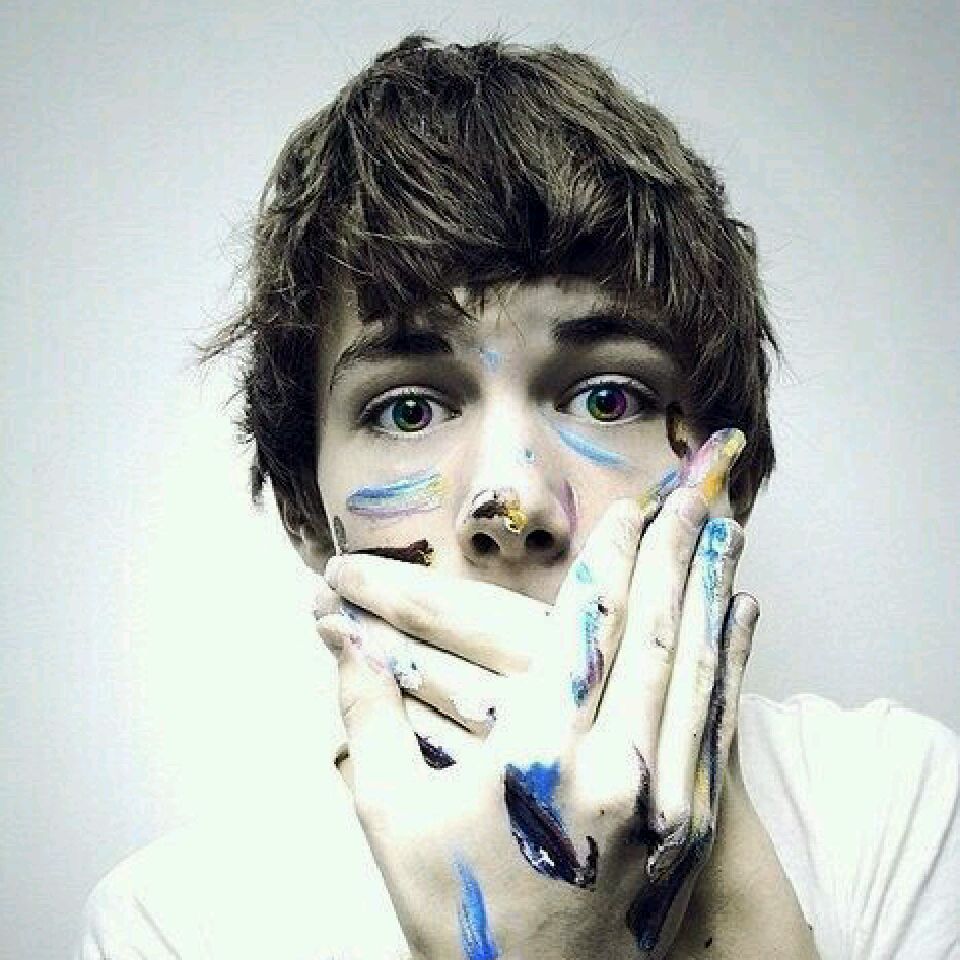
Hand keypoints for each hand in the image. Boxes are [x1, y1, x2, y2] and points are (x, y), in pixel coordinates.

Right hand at [319, 430, 756, 958]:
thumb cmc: (457, 919)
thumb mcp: (391, 820)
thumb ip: (369, 719)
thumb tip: (339, 641)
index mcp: (538, 760)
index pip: (587, 626)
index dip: (614, 556)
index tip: (635, 503)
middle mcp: (616, 771)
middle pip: (654, 630)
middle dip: (677, 546)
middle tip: (698, 483)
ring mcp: (665, 800)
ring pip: (695, 664)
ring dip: (712, 585)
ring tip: (727, 525)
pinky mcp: (691, 825)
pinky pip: (717, 719)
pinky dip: (731, 655)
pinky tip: (741, 610)